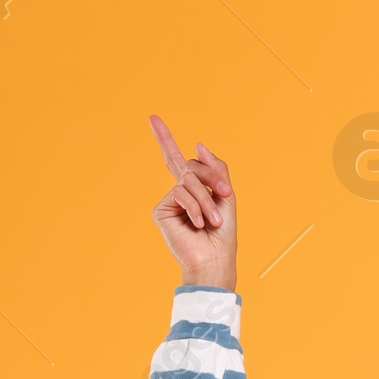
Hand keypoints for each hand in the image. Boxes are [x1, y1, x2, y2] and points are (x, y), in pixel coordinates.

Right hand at [149, 114, 237, 288]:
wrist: (214, 260)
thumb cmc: (223, 235)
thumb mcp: (226, 196)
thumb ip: (216, 169)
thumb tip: (197, 144)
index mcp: (193, 189)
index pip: (177, 160)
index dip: (165, 139)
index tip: (152, 118)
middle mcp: (179, 192)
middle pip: (190, 166)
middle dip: (211, 178)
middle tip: (225, 195)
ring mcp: (169, 201)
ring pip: (188, 180)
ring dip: (206, 199)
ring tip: (212, 221)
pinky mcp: (161, 210)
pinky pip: (179, 192)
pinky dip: (194, 206)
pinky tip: (197, 224)